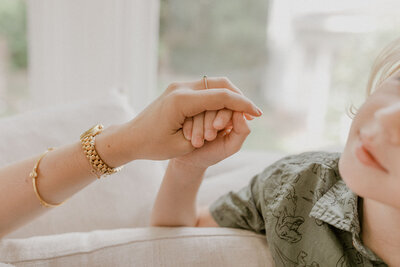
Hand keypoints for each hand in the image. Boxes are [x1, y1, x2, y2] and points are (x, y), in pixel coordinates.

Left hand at [124, 77, 261, 159]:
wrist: (130, 138)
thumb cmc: (154, 147)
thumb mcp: (184, 145)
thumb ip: (211, 132)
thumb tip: (235, 121)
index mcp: (182, 101)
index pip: (221, 97)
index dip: (243, 104)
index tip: (258, 114)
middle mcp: (181, 88)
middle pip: (220, 83)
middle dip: (239, 96)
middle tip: (252, 112)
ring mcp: (178, 86)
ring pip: (213, 84)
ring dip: (229, 97)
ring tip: (241, 112)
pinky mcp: (178, 90)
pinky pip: (204, 89)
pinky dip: (218, 97)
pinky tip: (226, 109)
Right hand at [183, 109, 254, 146]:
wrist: (191, 160)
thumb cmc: (213, 153)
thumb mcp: (230, 146)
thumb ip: (242, 131)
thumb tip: (240, 112)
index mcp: (229, 113)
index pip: (229, 106)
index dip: (223, 115)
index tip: (217, 126)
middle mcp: (215, 108)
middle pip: (213, 105)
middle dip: (209, 121)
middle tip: (208, 137)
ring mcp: (199, 109)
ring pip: (198, 108)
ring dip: (198, 125)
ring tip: (197, 142)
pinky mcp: (186, 112)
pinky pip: (186, 111)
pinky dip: (188, 125)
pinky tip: (188, 136)